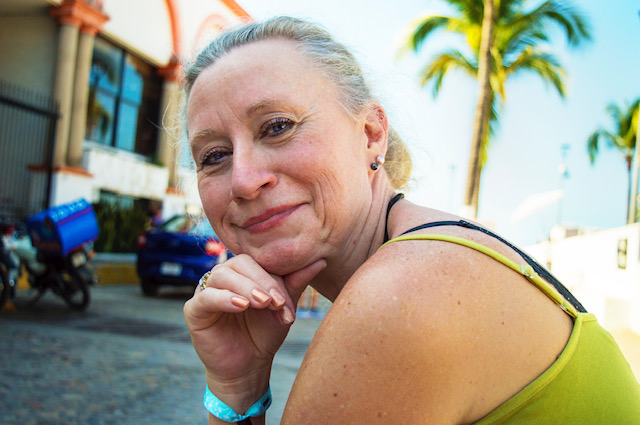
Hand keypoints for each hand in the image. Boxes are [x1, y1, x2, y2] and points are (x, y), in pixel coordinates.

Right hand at [183, 254, 325, 407]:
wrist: (249, 366)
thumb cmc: (265, 332)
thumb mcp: (283, 306)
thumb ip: (297, 282)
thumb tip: (320, 260)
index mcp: (244, 270)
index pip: (258, 262)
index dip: (273, 278)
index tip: (285, 302)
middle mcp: (224, 276)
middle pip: (240, 264)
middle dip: (261, 282)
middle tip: (275, 302)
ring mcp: (206, 290)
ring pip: (223, 276)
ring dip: (245, 288)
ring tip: (261, 304)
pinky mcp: (194, 310)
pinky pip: (206, 296)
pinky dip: (224, 298)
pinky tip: (240, 306)